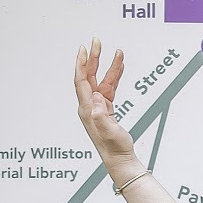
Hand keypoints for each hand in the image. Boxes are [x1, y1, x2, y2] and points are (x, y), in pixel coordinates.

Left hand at [73, 39, 140, 184]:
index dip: (82, 64)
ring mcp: (98, 107)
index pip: (81, 81)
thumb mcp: (109, 132)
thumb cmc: (114, 148)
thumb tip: (98, 97)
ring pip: (103, 81)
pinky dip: (115, 77)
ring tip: (118, 53)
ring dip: (109, 66)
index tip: (84, 49)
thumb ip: (102, 115)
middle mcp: (90, 106)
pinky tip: (120, 68)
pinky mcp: (107, 109)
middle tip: (97, 42)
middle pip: (90, 76)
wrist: (120, 159)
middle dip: (94, 58)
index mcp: (88, 109)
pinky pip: (110, 88)